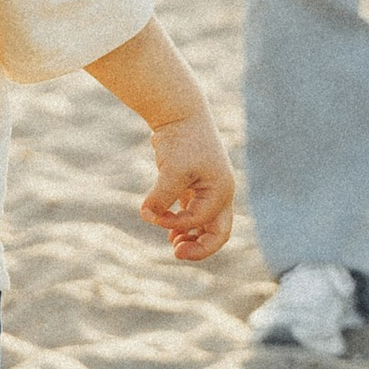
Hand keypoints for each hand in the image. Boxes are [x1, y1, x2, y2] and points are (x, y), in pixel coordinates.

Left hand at [141, 109, 233, 261]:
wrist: (180, 114)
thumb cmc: (182, 140)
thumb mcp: (172, 169)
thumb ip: (161, 196)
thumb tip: (147, 216)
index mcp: (221, 191)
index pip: (200, 220)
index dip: (175, 223)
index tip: (152, 214)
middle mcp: (219, 194)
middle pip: (218, 233)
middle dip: (200, 247)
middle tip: (177, 254)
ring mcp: (208, 191)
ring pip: (205, 225)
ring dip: (191, 237)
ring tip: (173, 245)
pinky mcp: (194, 187)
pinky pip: (193, 214)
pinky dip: (182, 224)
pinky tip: (168, 231)